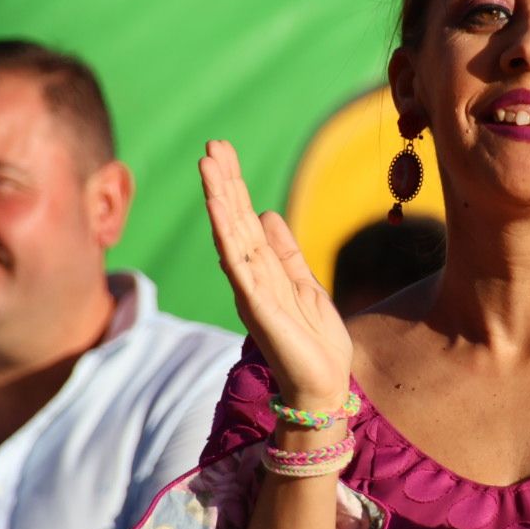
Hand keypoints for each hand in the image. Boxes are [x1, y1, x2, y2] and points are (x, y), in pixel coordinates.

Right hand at [200, 141, 351, 408]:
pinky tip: (218, 211)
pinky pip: (238, 265)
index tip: (222, 151)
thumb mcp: (304, 284)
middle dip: (223, 181)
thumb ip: (285, 252)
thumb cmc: (314, 341)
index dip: (234, 185)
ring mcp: (251, 289)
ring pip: (230, 235)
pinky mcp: (257, 307)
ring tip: (207, 165)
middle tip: (212, 144)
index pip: (245, 218)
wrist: (322, 385)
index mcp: (263, 269)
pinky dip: (227, 236)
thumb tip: (269, 214)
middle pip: (233, 219)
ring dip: (219, 199)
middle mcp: (251, 276)